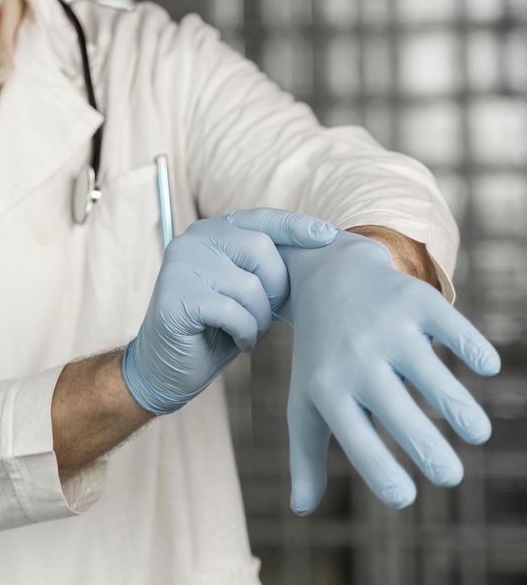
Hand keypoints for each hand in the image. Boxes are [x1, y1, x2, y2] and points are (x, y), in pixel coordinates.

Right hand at [122, 209, 336, 415]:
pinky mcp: (176, 295)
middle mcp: (193, 240)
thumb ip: (263, 267)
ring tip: (246, 332)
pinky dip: (245, 334)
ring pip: (250, 285)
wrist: (165, 368)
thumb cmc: (213, 330)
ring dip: (259, 319)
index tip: (327, 237)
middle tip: (266, 315)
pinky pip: (233, 312)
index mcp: (211, 232)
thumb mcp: (244, 290)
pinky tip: (237, 341)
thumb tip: (317, 249)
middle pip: (261, 248)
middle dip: (276, 288)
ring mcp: (181, 265)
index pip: (261, 219)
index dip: (296, 227)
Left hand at [279, 231, 500, 513]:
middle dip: (429, 451)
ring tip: (477, 434)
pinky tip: (487, 368)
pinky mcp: (414, 300)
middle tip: (450, 477)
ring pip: (432, 375)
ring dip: (460, 409)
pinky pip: (451, 328)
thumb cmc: (320, 356)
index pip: (355, 440)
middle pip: (399, 414)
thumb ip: (305, 456)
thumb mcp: (304, 400)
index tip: (405, 498)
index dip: (381, 473)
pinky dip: (473, 348)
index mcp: (327, 388)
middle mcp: (355, 357)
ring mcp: (386, 327)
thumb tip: (301, 509)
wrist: (326, 279)